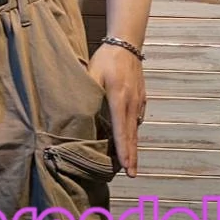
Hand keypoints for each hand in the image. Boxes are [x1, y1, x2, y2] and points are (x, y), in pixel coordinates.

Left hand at [87, 42, 145, 176]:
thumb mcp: (93, 71)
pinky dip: (134, 133)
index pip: (120, 128)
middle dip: (132, 155)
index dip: (123, 148)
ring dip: (134, 147)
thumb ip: (87, 90)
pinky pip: (137, 120)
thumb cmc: (107, 58)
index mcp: (118, 97)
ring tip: (131, 164)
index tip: (125, 165)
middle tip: (132, 175)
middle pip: (132, 134)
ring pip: (136, 129)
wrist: (127, 44)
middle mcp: (131, 102)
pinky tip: (130, 142)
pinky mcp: (142, 99)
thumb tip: (78, 109)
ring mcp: (138, 102)